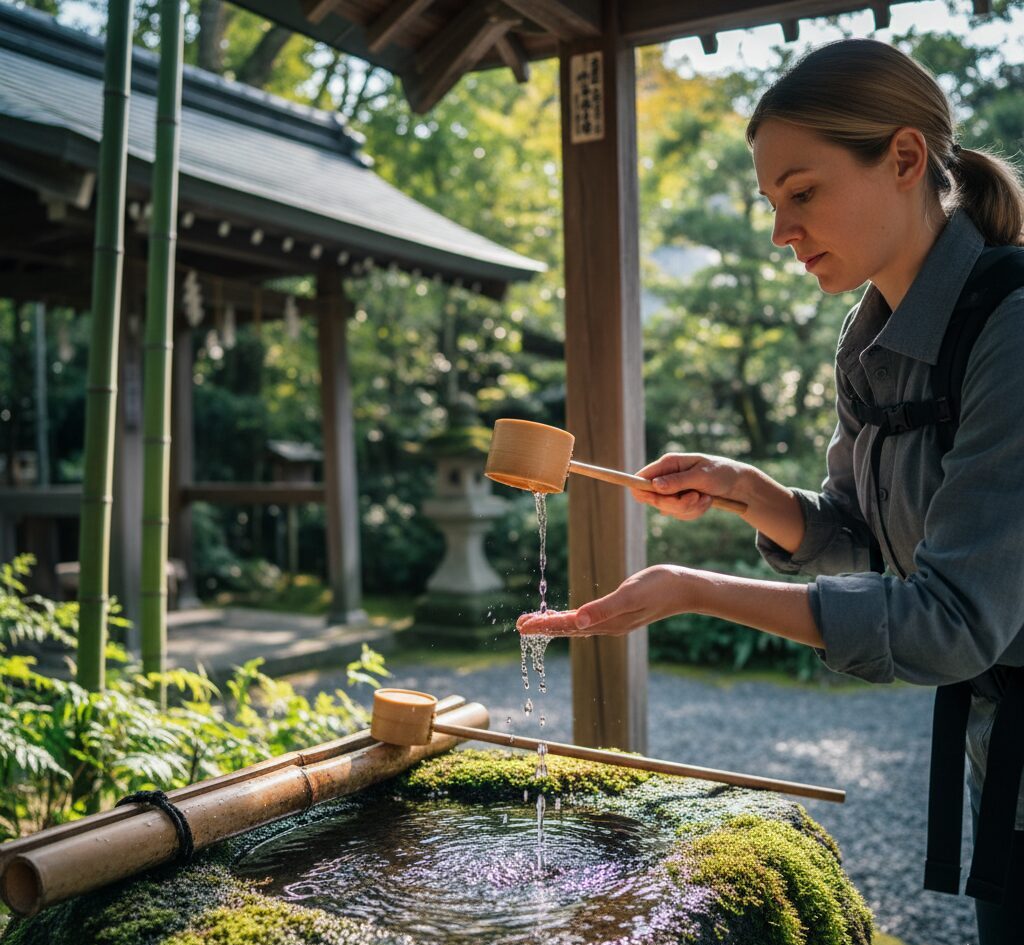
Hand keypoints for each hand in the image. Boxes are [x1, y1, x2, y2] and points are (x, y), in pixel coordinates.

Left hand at [516, 565, 699, 636]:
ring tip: (535, 622)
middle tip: (519, 625)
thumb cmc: (660, 587)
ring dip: (555, 624)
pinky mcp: (620, 614)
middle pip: (568, 629)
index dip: (543, 625)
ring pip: (577, 626)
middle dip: (543, 627)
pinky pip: (588, 620)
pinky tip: (567, 618)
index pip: (568, 625)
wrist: (685, 588)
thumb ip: (604, 608)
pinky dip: (572, 619)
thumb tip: (578, 621)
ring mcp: (614, 622)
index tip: (522, 625)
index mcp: (608, 622)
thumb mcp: (630, 594)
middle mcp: (608, 626)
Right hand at [630, 453, 753, 520]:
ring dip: (689, 508)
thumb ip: (677, 481)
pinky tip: (705, 501)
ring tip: (705, 497)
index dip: (642, 491)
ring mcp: (672, 491)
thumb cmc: (720, 472)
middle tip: (695, 497)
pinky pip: (680, 514)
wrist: (737, 483)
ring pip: (668, 510)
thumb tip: (654, 486)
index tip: (657, 499)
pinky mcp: (679, 502)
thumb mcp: (701, 476)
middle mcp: (666, 477)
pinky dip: (694, 511)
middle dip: (676, 503)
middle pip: (653, 499)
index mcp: (668, 464)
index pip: (641, 478)